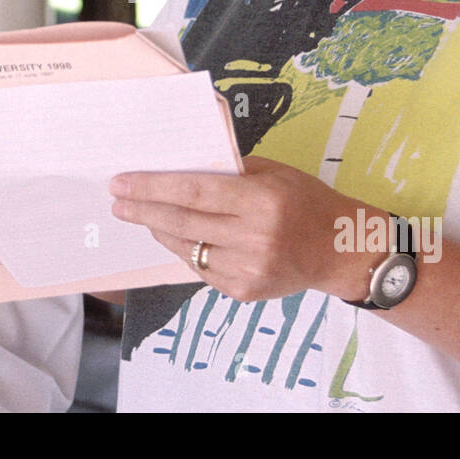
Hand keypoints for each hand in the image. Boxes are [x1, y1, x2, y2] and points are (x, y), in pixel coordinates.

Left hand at [109, 155, 367, 302]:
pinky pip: (201, 268)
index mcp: (260, 202)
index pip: (193, 192)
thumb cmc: (307, 201)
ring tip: (143, 216)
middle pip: (182, 222)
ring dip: (160, 230)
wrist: (342, 250)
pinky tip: (177, 236)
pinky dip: (185, 250)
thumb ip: (229, 171)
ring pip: (187, 248)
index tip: (122, 182)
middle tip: (117, 202)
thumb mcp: (274, 173)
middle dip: (143, 211)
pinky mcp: (244, 292)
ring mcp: (247, 270)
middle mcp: (252, 239)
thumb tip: (181, 166)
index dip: (152, 187)